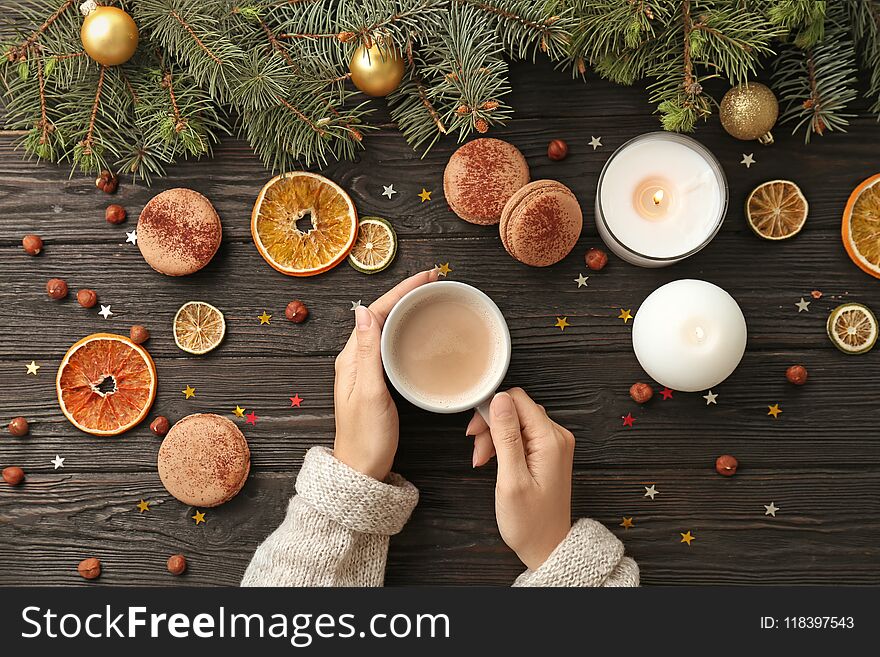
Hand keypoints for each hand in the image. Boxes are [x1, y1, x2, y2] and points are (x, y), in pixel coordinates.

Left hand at [333, 269, 438, 480]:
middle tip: (435, 282)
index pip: (376, 312)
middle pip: (382, 315)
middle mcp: (356, 359)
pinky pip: (391, 345)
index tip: (427, 277)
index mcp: (351, 358)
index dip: (402, 291)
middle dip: (407, 294)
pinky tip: (419, 331)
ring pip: (387, 329)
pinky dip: (406, 331)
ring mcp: (365, 370)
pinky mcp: (376, 381)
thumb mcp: (369, 393)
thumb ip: (368, 353)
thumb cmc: (366, 438)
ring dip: (407, 310)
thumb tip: (365, 311)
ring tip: (430, 297)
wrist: (361, 471)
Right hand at [467, 388, 573, 569]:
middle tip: (477, 452)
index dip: (492, 409)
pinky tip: (493, 461)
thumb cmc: (529, 522)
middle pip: (516, 409)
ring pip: (516, 422)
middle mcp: (556, 437)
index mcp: (550, 440)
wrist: (547, 547)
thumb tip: (499, 400)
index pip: (517, 399)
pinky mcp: (547, 453)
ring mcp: (553, 445)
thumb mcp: (511, 479)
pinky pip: (521, 435)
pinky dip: (503, 444)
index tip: (475, 431)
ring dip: (494, 436)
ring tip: (482, 461)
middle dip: (491, 425)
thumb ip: (506, 436)